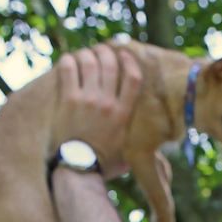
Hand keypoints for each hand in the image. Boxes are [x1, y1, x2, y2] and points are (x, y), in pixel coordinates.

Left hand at [53, 44, 141, 178]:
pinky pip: (69, 69)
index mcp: (124, 114)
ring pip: (89, 62)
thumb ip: (136, 145)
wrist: (78, 170)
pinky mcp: (68, 100)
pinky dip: (69, 61)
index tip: (124, 54)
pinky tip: (68, 62)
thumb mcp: (128, 155)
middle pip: (110, 64)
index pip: (133, 78)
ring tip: (84, 55)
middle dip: (105, 52)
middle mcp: (107, 104)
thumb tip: (152, 153)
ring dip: (87, 54)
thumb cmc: (103, 165)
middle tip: (100, 51)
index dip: (129, 61)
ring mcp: (87, 100)